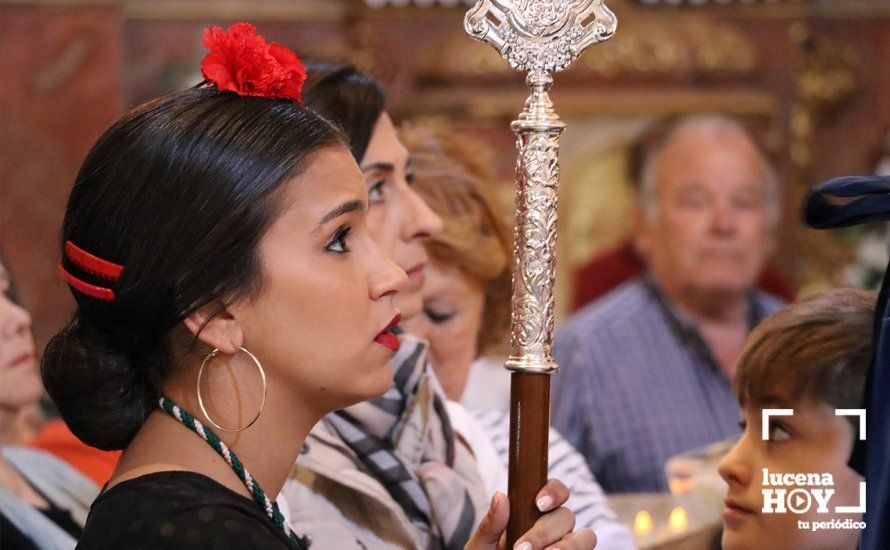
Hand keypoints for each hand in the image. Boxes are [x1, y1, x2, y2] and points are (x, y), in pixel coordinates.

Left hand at [465, 479, 596, 549]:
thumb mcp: (482, 545)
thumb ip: (490, 525)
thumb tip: (500, 495)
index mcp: (534, 513)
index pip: (556, 490)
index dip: (554, 491)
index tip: (539, 503)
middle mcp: (555, 527)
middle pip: (567, 516)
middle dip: (545, 532)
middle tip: (522, 549)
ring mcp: (566, 545)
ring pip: (585, 537)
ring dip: (566, 546)